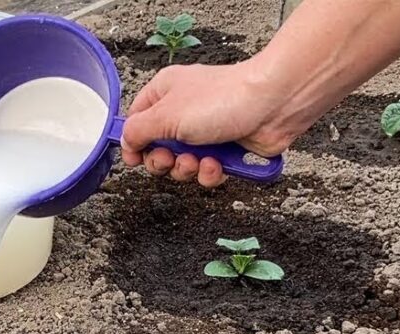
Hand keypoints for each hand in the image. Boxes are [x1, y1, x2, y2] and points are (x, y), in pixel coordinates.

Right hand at [121, 61, 292, 187]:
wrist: (274, 105)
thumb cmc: (223, 99)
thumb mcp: (166, 115)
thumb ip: (137, 131)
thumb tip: (125, 143)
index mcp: (165, 93)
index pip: (136, 121)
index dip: (133, 142)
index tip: (134, 157)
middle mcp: (184, 111)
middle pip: (158, 149)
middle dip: (163, 161)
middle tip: (171, 158)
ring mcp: (206, 132)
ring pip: (182, 165)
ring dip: (187, 169)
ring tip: (198, 160)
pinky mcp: (226, 150)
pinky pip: (207, 172)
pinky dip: (211, 173)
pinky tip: (219, 163)